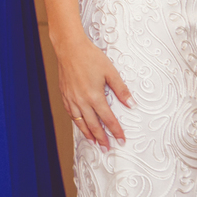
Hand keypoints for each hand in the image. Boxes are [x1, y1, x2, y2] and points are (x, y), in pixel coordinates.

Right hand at [56, 35, 131, 149]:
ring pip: (80, 122)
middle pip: (93, 125)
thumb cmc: (90, 57)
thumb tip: (131, 104)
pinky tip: (79, 124)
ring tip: (93, 142)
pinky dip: (76, 122)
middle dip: (102, 138)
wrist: (69, 47)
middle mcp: (82, 101)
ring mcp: (72, 99)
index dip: (116, 131)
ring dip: (88, 133)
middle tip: (107, 148)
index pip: (108, 119)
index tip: (121, 140)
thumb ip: (121, 90)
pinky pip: (71, 113)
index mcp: (94, 96)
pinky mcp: (65, 94)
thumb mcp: (110, 72)